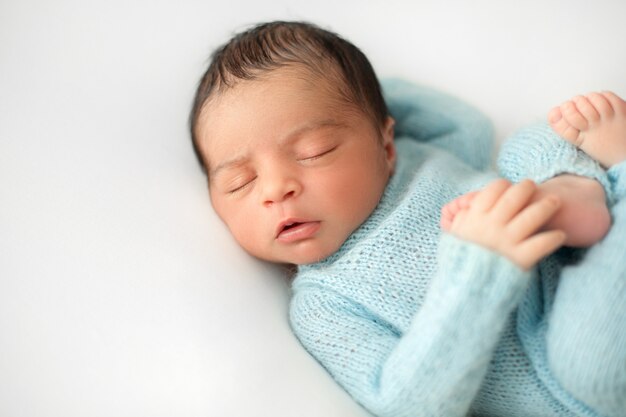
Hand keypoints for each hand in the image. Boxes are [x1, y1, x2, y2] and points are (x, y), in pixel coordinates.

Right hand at [447, 179, 566, 269]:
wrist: (464, 287)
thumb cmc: (460, 259)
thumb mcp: (454, 234)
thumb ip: (464, 216)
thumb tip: (471, 203)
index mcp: (476, 217)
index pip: (493, 189)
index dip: (503, 185)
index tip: (508, 187)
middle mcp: (493, 225)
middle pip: (516, 196)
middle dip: (526, 187)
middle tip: (532, 186)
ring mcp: (508, 240)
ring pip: (533, 215)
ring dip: (547, 205)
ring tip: (554, 202)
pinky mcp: (521, 257)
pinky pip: (543, 243)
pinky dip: (553, 238)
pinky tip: (559, 235)